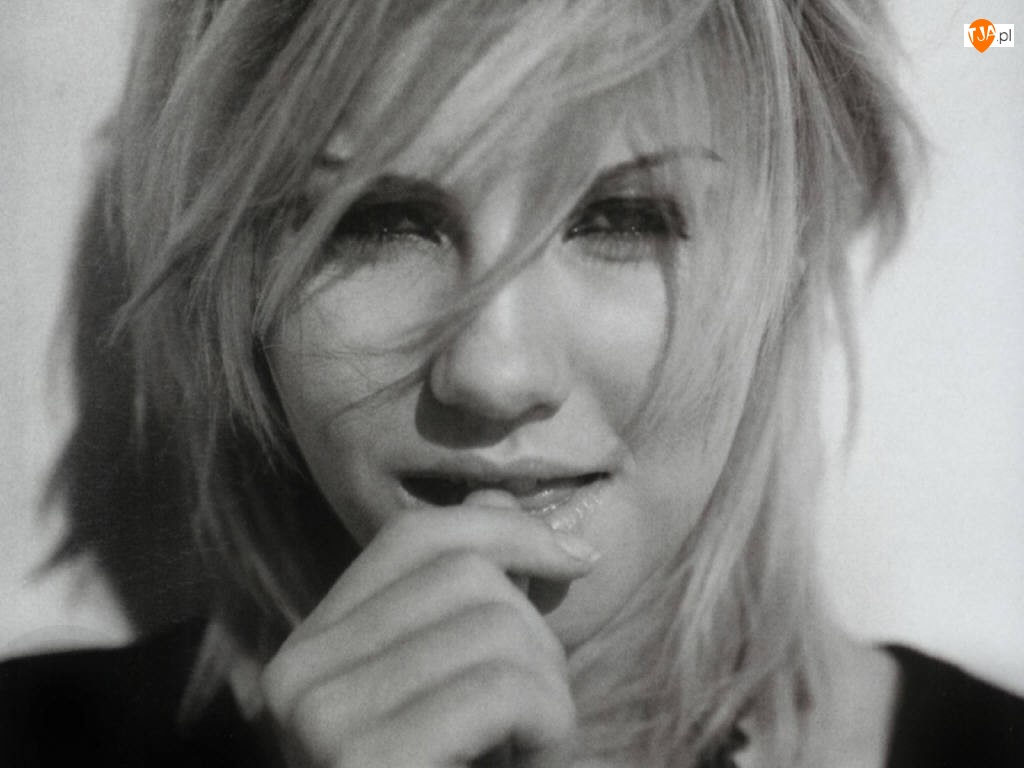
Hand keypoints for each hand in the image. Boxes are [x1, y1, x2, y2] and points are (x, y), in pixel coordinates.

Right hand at [260, 505, 599, 767]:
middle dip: (536, 634)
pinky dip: (548, 724)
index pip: (416, 538)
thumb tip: (499, 493)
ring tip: (528, 748)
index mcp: (314, 647)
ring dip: (550, 689)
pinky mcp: (363, 761)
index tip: (578, 558)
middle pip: (466, 576)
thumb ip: (468, 600)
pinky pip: (503, 686)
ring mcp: (321, 719)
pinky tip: (531, 763)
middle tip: (537, 710)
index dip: (507, 529)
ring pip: (496, 626)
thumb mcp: (458, 688)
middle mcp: (298, 673)